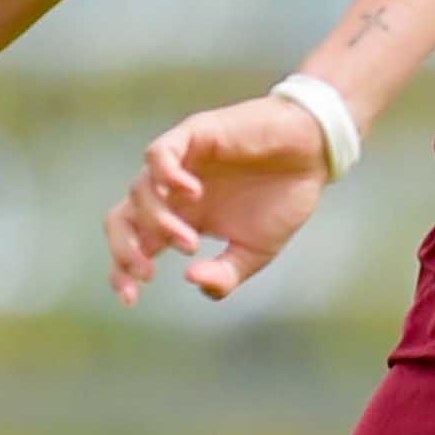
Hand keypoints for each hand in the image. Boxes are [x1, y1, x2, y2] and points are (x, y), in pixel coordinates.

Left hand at [105, 92, 342, 304]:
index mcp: (181, 219)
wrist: (313, 153)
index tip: (131, 299)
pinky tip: (192, 193)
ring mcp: (180, 164)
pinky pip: (158, 154)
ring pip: (139, 191)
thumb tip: (191, 280)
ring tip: (190, 241)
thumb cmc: (283, 197)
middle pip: (122, 218)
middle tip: (147, 272)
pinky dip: (166, 176)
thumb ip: (225, 275)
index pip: (136, 243)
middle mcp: (172, 193)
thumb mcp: (255, 252)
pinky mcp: (193, 135)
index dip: (123, 272)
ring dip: (158, 223)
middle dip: (124, 250)